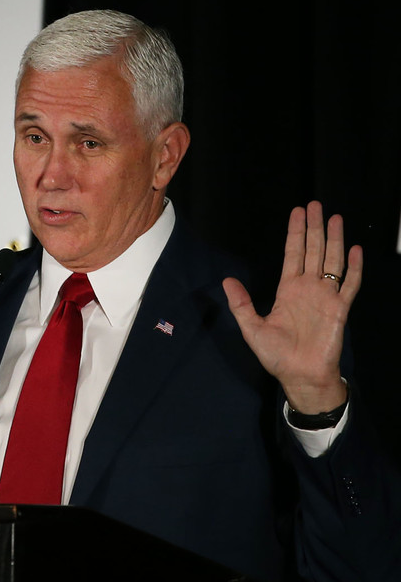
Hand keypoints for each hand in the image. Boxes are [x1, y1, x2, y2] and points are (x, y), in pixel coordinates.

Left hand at [223, 201, 360, 413]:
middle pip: (313, 250)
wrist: (299, 376)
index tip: (297, 212)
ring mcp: (325, 297)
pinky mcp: (339, 309)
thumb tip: (227, 280)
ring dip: (334, 240)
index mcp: (288, 290)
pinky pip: (348, 285)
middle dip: (313, 228)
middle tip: (316, 205)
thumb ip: (241, 303)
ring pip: (332, 261)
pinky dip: (352, 268)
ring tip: (335, 218)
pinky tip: (355, 250)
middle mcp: (308, 288)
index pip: (293, 254)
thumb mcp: (251, 327)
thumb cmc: (277, 355)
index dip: (295, 233)